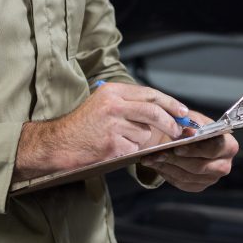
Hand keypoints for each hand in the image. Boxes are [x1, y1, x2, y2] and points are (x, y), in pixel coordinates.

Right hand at [14, 81, 186, 181]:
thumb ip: (129, 103)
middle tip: (179, 131)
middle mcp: (113, 106)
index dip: (170, 103)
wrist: (59, 143)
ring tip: (119, 138)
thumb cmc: (83, 124)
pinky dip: (129, 150)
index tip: (183, 111)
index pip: (150, 94)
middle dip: (170, 123)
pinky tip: (113, 148)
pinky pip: (133, 149)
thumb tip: (162, 111)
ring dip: (140, 139)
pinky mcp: (111, 145)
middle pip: (153, 113)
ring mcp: (112, 126)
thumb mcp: (104, 103)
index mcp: (112, 91)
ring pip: (144, 134)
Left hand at [140, 110, 238, 191]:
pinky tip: (155, 164)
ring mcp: (211, 178)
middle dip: (177, 159)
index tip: (178, 146)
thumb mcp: (192, 118)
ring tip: (151, 158)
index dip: (195, 148)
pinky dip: (166, 173)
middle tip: (159, 153)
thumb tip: (188, 130)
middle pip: (200, 166)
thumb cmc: (192, 127)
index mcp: (228, 145)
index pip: (215, 149)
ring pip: (188, 176)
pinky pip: (181, 183)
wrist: (187, 139)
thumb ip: (191, 122)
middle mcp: (224, 165)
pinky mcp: (199, 186)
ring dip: (167, 166)